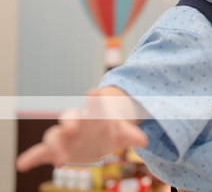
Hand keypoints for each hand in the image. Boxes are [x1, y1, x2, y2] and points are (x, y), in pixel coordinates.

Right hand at [16, 89, 147, 171]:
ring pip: (54, 135)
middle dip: (71, 121)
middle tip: (73, 128)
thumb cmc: (110, 130)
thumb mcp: (121, 133)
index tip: (95, 91)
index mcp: (95, 113)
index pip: (95, 103)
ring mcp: (65, 135)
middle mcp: (77, 121)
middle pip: (70, 116)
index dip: (95, 100)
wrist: (99, 137)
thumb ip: (130, 135)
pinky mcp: (56, 149)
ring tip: (61, 161)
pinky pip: (39, 152)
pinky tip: (21, 165)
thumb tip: (145, 141)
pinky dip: (30, 157)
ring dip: (56, 146)